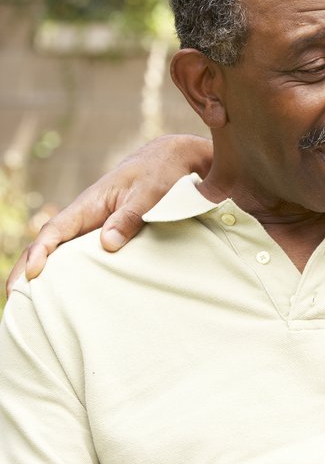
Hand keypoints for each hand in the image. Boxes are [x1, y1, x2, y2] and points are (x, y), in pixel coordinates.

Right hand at [5, 134, 212, 295]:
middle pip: (48, 244)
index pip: (55, 230)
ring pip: (62, 251)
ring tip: (30, 303)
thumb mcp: (149, 193)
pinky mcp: (106, 233)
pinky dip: (68, 271)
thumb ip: (129, 217)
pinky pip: (81, 254)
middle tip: (15, 299)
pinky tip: (65, 291)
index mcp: (89, 204)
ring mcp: (94, 226)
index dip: (42, 252)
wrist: (170, 160)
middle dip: (27, 268)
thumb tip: (107, 245)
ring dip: (44, 273)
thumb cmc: (159, 173)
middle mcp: (85, 217)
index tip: (34, 274)